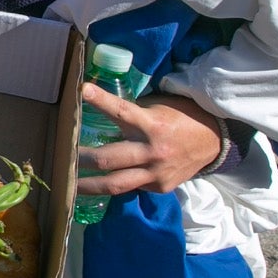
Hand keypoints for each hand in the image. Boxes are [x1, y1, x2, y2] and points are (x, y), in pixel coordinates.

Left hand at [76, 88, 222, 194]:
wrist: (215, 143)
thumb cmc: (182, 118)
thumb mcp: (158, 108)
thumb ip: (133, 114)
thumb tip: (100, 108)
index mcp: (152, 125)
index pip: (122, 110)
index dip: (101, 100)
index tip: (82, 90)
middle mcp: (152, 151)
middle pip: (107, 158)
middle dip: (80, 158)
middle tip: (62, 156)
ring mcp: (155, 173)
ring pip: (115, 183)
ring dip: (88, 185)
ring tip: (68, 185)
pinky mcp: (159, 187)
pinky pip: (131, 187)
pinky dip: (115, 184)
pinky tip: (99, 184)